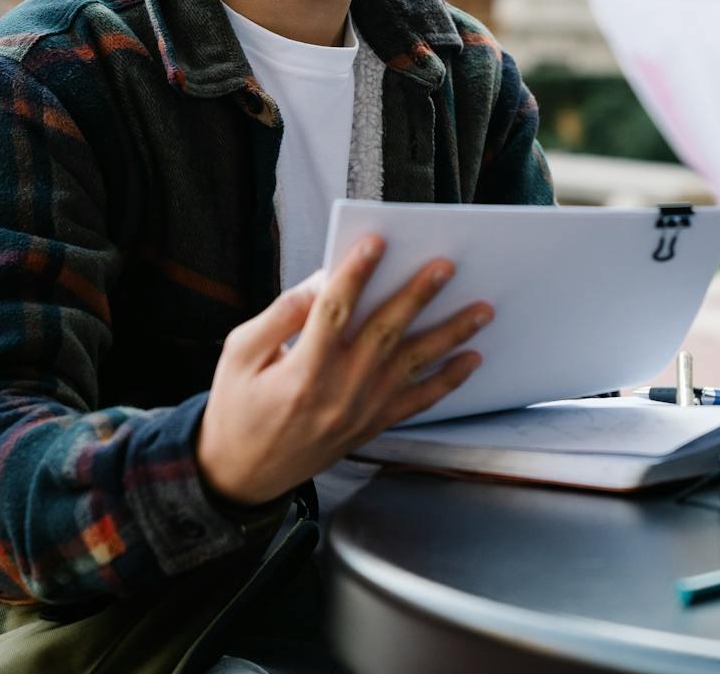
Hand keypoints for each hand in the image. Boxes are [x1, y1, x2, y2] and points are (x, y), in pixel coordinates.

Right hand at [195, 236, 492, 505]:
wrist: (244, 476)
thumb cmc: (237, 409)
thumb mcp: (239, 356)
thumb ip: (279, 316)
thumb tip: (320, 281)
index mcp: (302, 370)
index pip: (333, 311)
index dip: (355, 273)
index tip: (376, 243)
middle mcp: (339, 390)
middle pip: (385, 332)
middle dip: (418, 295)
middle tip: (446, 266)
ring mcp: (362, 411)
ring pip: (414, 365)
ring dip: (450, 334)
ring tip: (481, 309)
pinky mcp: (373, 426)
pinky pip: (419, 402)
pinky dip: (449, 381)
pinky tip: (472, 359)